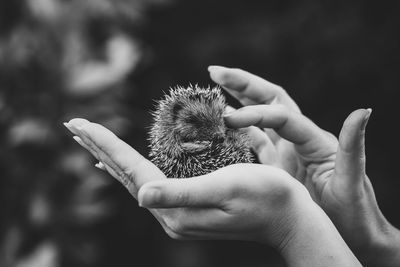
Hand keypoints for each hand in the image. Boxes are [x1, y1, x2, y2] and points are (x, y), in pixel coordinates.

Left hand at [64, 119, 359, 266]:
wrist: (289, 218)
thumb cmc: (266, 197)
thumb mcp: (225, 188)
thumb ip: (181, 193)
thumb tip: (140, 194)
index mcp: (176, 210)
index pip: (131, 170)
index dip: (105, 144)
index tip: (79, 123)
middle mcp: (171, 214)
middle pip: (126, 175)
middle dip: (100, 148)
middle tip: (73, 126)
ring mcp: (179, 213)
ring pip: (136, 179)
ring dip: (113, 158)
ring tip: (92, 142)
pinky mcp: (189, 208)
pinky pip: (152, 183)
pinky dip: (133, 168)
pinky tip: (127, 165)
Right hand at [208, 65, 399, 265]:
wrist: (350, 232)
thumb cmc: (353, 212)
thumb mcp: (351, 181)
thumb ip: (352, 147)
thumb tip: (362, 110)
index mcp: (314, 140)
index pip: (281, 115)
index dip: (255, 113)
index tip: (228, 119)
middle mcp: (299, 139)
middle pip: (269, 99)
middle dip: (243, 84)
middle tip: (215, 71)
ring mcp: (286, 151)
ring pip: (258, 117)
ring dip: (237, 100)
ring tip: (214, 87)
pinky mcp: (277, 165)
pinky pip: (254, 141)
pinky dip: (238, 130)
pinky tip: (222, 124)